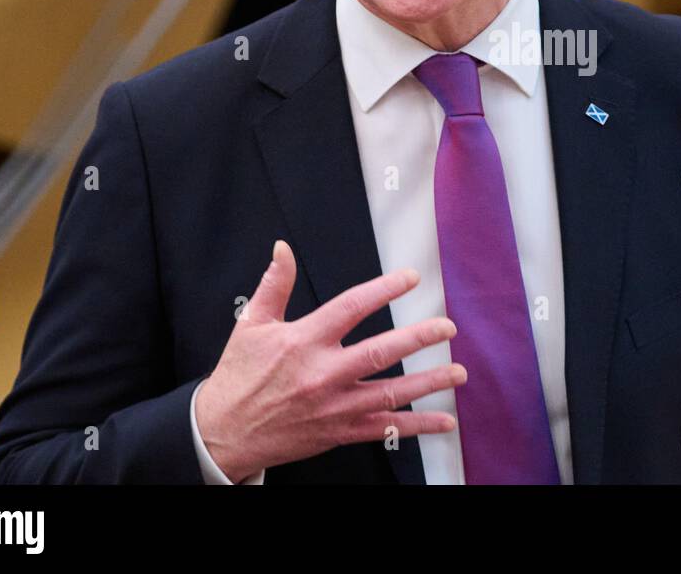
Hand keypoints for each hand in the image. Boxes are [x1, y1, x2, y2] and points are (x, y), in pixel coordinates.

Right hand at [194, 240, 463, 482]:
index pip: (352, 307)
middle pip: (380, 351)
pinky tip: (443, 421)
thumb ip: (274, 284)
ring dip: (429, 383)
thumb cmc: (238, 376)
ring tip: (458, 372)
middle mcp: (323, 373)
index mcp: (304, 341)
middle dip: (419, 338)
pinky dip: (416, 427)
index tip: (411, 278)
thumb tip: (282, 248)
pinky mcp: (338, 432)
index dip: (384, 289)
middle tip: (448, 327)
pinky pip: (384, 429)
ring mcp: (334, 406)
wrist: (222, 433)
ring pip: (390, 392)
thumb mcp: (251, 325)